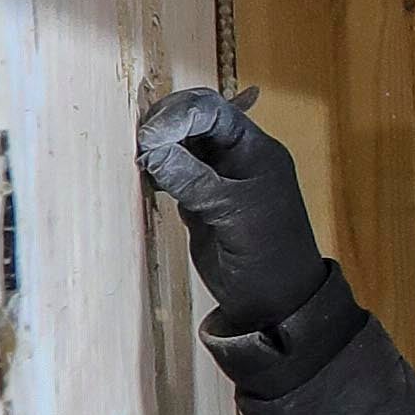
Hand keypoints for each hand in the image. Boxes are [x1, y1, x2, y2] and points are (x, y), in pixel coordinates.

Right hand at [135, 83, 326, 334]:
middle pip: (195, 120)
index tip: (149, 137)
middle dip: (165, 125)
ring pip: (182, 145)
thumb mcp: (232, 213)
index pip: (213, 111)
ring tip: (141, 161)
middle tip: (141, 146)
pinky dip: (159, 171)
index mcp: (255, 149)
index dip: (178, 115)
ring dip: (159, 147)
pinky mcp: (202, 200)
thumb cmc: (267, 255)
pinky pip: (175, 172)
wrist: (273, 303)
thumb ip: (192, 179)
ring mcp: (218, 178)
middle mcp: (236, 156)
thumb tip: (151, 149)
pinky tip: (148, 178)